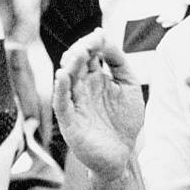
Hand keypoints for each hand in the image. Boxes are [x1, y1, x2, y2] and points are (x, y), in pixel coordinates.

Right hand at [53, 28, 143, 179]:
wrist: (124, 154)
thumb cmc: (125, 120)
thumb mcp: (129, 85)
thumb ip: (119, 62)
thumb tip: (106, 38)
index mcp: (94, 78)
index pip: (88, 54)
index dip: (92, 43)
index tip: (100, 35)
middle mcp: (81, 88)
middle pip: (74, 63)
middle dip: (81, 50)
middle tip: (91, 42)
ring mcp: (74, 103)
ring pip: (66, 79)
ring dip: (71, 64)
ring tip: (80, 52)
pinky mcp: (69, 121)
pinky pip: (61, 102)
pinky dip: (60, 88)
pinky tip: (63, 75)